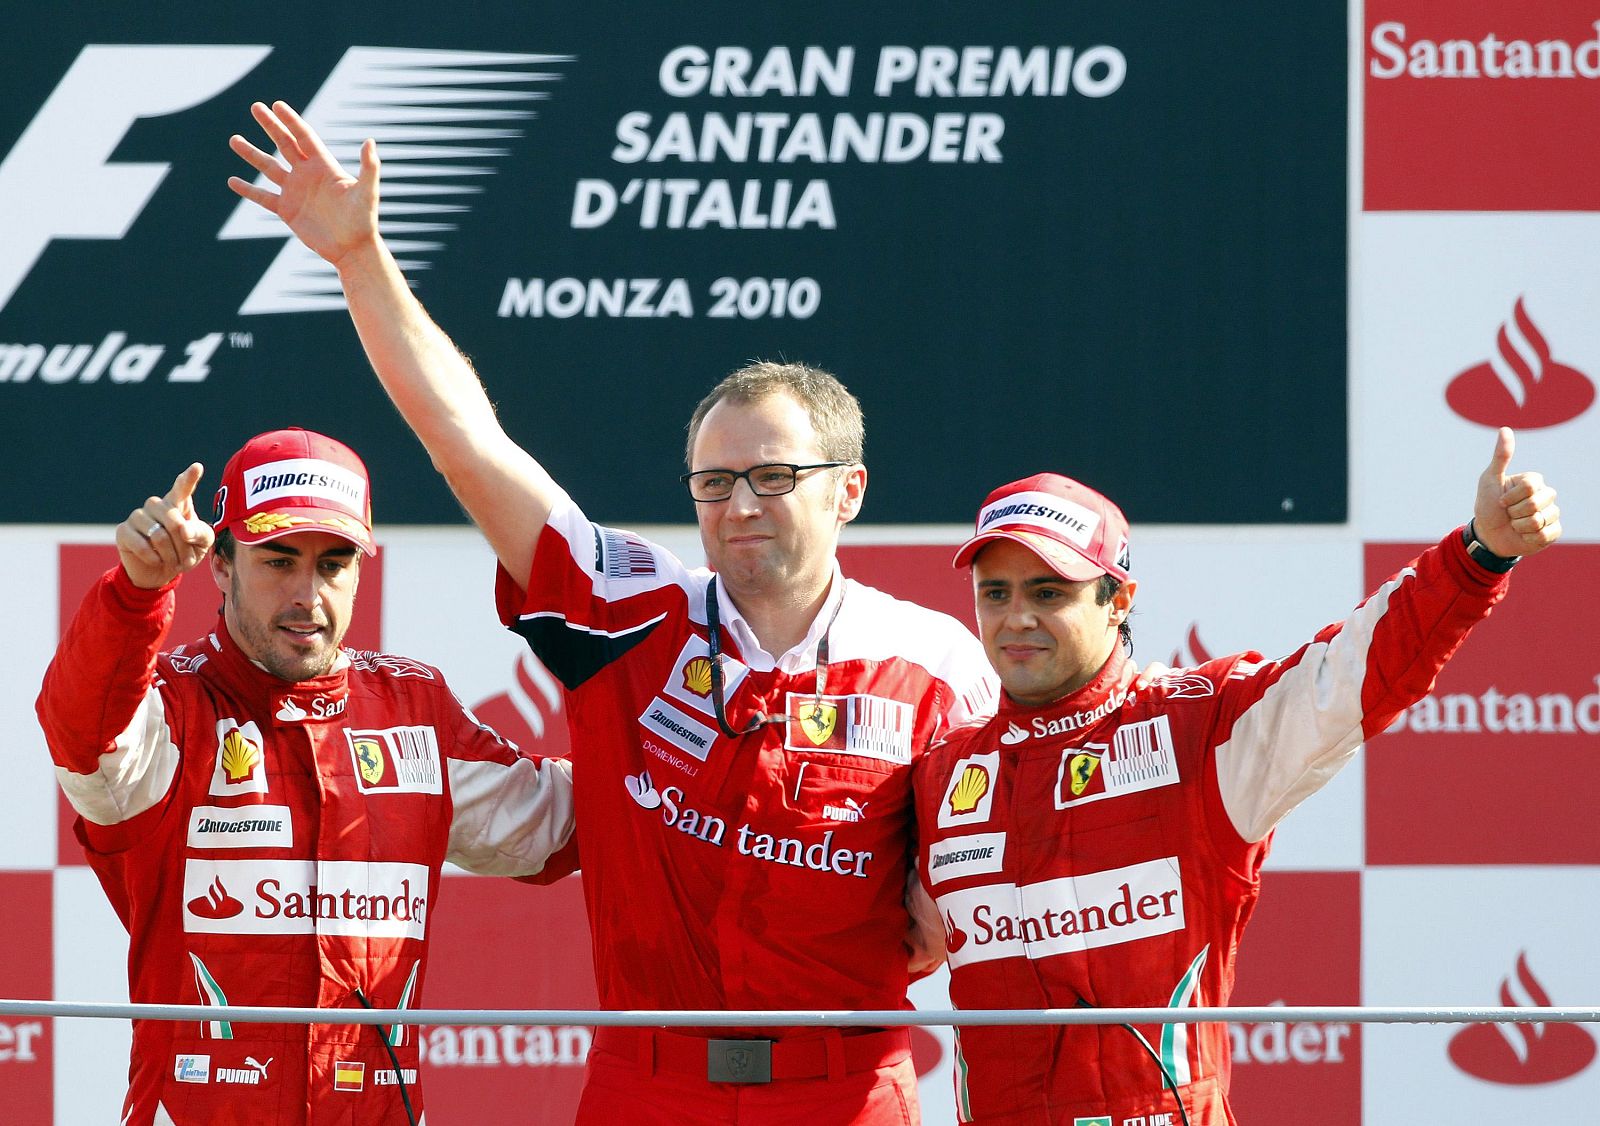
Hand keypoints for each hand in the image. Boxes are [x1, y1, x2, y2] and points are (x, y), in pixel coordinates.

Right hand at [117, 464, 214, 589]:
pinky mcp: (123, 531)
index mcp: (178, 503)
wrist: (161, 573)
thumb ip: (199, 533)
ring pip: (158, 535)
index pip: (182, 488)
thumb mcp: (202, 544)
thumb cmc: (185, 553)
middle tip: (186, 561)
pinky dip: (155, 559)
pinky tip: (157, 561)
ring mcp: (138, 516)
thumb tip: (183, 529)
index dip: (189, 478)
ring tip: (173, 562)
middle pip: (173, 520)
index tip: (197, 467)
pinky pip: (142, 545)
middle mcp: (156, 505)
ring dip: (171, 555)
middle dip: (184, 545)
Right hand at [227, 101, 380, 269]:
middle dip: (270, 126)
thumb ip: (369, 167)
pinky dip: (248, 190)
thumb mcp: (367, 192)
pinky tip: (232, 181)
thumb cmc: (364, 220)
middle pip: (284, 144)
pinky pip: (263, 197)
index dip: (291, 121)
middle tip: (255, 107)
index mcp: (324, 166)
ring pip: (268, 167)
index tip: (276, 104)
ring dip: (252, 153)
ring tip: (234, 139)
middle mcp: (307, 175)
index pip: (304, 137)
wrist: (353, 249)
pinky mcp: (287, 210)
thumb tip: (370, 141)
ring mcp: (295, 192)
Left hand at [1472, 427, 1560, 558]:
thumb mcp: (1490, 479)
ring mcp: (1551, 513)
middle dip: (1514, 512)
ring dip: (1519, 526)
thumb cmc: (1488, 505)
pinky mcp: (1553, 531)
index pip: (1529, 487)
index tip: (1501, 500)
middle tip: (1508, 514)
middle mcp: (1546, 495)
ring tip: (1515, 524)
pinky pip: (1545, 534)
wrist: (1488, 533)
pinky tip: (1523, 534)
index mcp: (1534, 481)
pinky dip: (1528, 537)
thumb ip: (1500, 456)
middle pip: (1536, 503)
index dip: (1510, 497)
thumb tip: (1505, 429)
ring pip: (1539, 520)